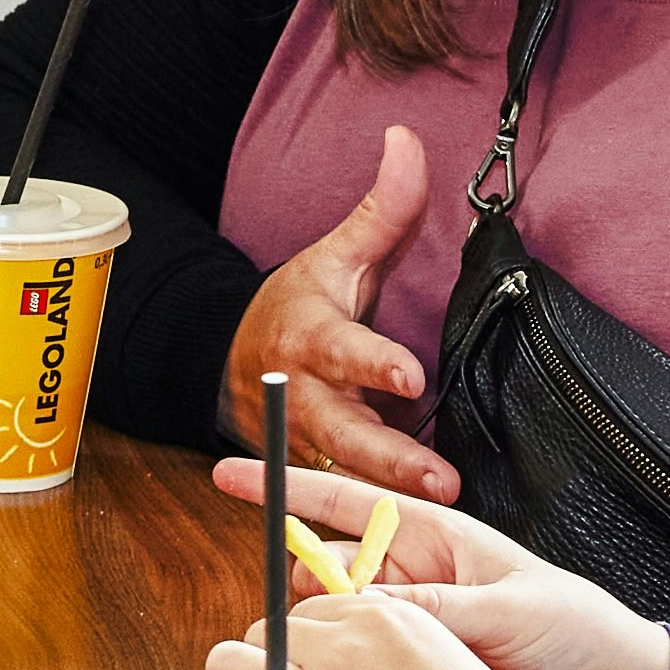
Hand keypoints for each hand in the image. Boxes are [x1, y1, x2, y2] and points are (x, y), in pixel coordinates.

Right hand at [217, 453, 669, 669]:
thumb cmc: (578, 629)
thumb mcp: (511, 602)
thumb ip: (438, 603)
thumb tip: (369, 605)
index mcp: (437, 540)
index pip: (349, 504)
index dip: (290, 489)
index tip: (231, 474)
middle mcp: (413, 582)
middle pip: (327, 568)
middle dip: (298, 577)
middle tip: (295, 603)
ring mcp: (410, 632)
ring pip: (336, 624)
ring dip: (318, 632)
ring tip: (322, 650)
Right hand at [222, 122, 457, 507]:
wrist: (231, 362)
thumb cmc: (297, 306)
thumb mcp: (336, 254)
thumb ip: (382, 207)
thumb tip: (407, 140)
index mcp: (309, 337)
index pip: (342, 351)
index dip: (373, 364)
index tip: (409, 379)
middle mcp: (302, 395)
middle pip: (343, 431)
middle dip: (389, 458)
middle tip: (438, 479)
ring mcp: (304, 441)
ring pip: (343, 474)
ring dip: (387, 496)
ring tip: (437, 508)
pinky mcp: (313, 470)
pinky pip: (341, 497)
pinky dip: (373, 517)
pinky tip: (415, 529)